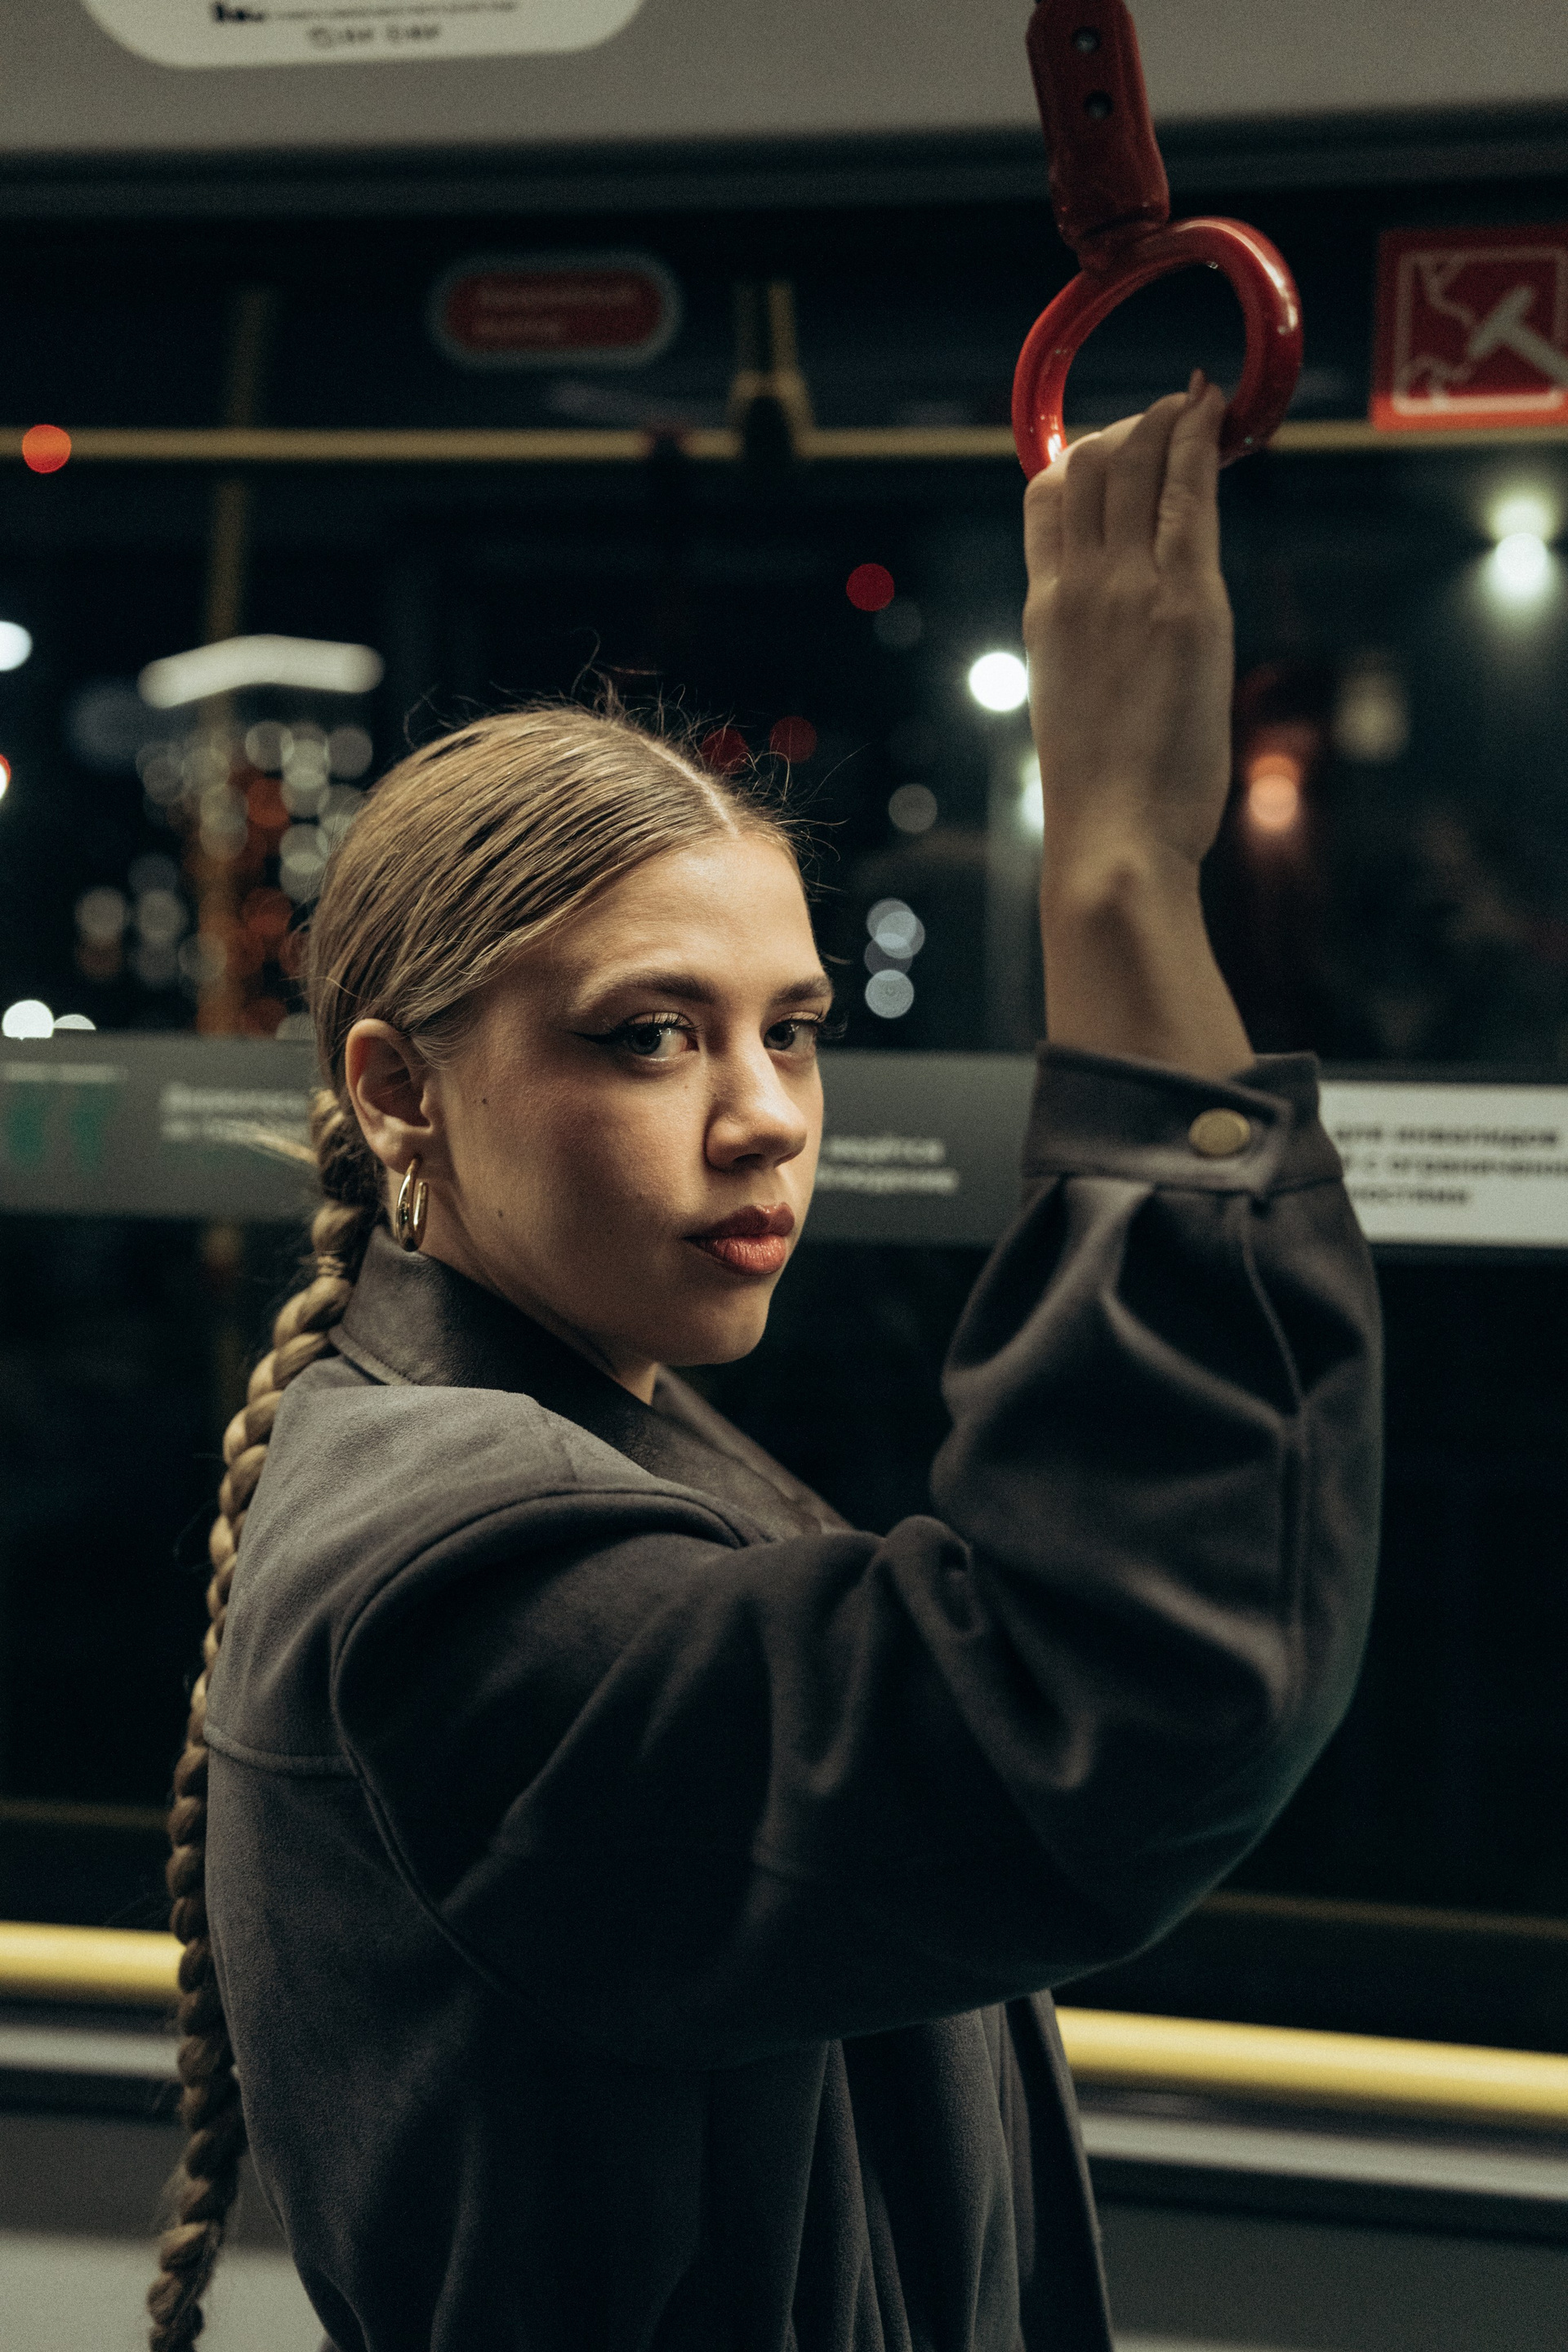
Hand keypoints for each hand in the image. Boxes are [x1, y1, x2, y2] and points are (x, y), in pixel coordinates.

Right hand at [1023, 376, 1232, 880]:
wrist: (1113, 834)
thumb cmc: (1104, 794)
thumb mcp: (1077, 704)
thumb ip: (1093, 652)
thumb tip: (1121, 648)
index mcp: (1044, 612)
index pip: (1046, 500)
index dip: (1079, 456)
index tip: (1113, 446)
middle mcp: (1079, 587)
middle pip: (1089, 467)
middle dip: (1129, 428)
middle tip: (1169, 416)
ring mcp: (1128, 589)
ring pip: (1134, 465)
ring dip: (1167, 422)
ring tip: (1198, 404)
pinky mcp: (1186, 602)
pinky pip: (1188, 496)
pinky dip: (1199, 442)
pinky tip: (1216, 413)